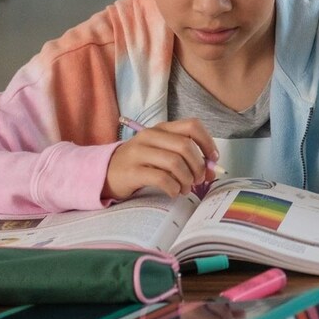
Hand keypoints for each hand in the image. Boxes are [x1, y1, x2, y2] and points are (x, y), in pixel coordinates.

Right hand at [104, 119, 218, 200]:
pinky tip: (173, 192)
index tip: (213, 159)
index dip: (208, 142)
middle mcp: (149, 136)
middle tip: (199, 180)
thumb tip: (211, 168)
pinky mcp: (132, 171)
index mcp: (161, 128)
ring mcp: (139, 153)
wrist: (105, 172)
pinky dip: (174, 188)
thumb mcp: (162, 152)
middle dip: (198, 166)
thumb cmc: (141, 163)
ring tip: (185, 189)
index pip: (192, 126)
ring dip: (187, 179)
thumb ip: (185, 156)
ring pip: (175, 162)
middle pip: (186, 146)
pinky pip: (162, 179)